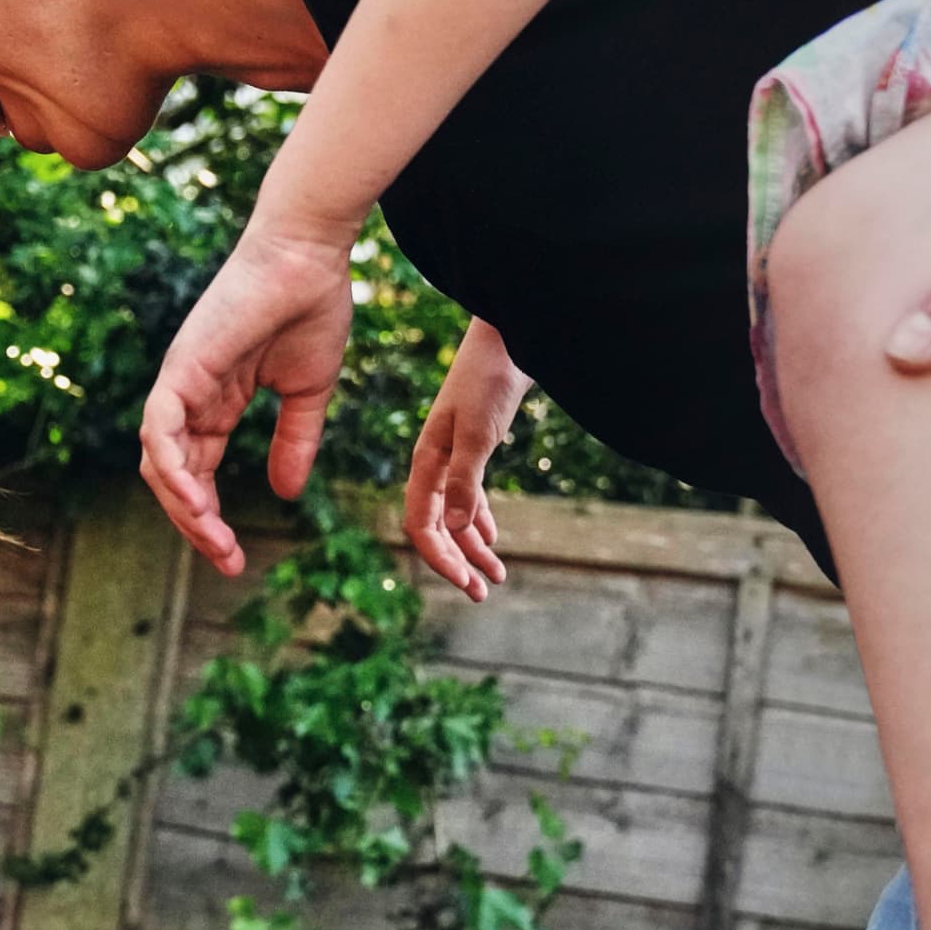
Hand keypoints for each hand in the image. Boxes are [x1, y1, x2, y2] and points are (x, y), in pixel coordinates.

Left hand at [141, 223, 358, 575]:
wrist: (310, 257)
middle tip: (227, 561)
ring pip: (160, 462)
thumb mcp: (307, 393)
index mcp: (215, 403)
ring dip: (183, 509)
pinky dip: (171, 469)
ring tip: (215, 543)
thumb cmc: (311, 309)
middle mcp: (189, 397)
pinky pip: (160, 430)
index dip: (210, 518)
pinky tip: (197, 503)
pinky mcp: (181, 368)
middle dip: (195, 525)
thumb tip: (285, 495)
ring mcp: (180, 383)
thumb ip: (293, 442)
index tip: (235, 558)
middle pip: (173, 477)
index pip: (198, 472)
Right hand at [404, 320, 527, 600]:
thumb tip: (452, 529)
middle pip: (437, 526)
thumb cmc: (489, 377)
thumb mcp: (478, 432)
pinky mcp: (476, 445)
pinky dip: (480, 519)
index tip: (467, 585)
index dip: (441, 559)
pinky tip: (493, 537)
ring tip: (497, 575)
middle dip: (458, 562)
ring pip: (456, 513)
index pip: (421, 524)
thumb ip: (464, 480)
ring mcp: (455, 454)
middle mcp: (434, 462)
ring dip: (474, 546)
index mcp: (426, 461)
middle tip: (482, 594)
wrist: (509, 335)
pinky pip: (470, 495)